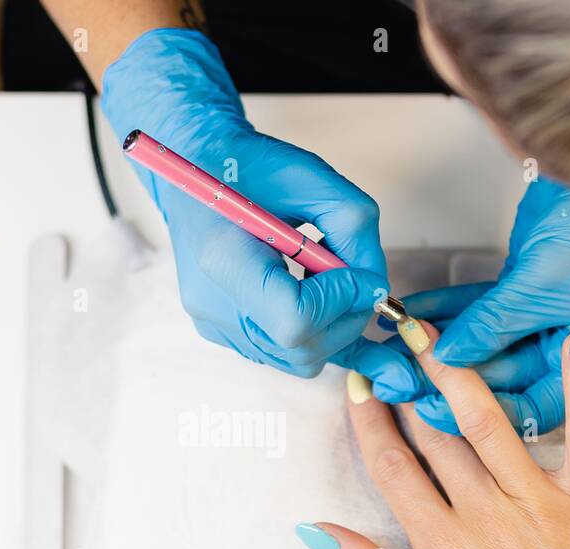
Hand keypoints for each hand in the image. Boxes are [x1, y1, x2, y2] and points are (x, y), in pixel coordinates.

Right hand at [102, 29, 402, 378]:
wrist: (194, 167)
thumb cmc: (251, 167)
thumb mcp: (313, 180)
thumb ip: (355, 231)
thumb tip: (376, 288)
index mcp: (222, 260)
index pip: (295, 319)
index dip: (341, 300)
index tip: (358, 273)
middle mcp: (211, 303)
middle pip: (302, 350)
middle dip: (347, 317)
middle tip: (354, 276)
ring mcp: (212, 324)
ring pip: (298, 360)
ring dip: (331, 325)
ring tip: (324, 279)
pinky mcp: (220, 332)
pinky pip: (282, 353)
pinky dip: (311, 330)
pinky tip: (312, 294)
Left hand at [371, 178, 569, 434]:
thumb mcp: (540, 287)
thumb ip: (490, 326)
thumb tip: (444, 358)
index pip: (533, 406)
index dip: (481, 410)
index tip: (432, 407)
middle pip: (505, 376)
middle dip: (453, 373)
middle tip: (403, 375)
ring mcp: (553, 320)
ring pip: (490, 343)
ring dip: (446, 341)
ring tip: (400, 345)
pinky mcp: (530, 292)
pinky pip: (486, 311)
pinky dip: (454, 312)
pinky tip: (415, 315)